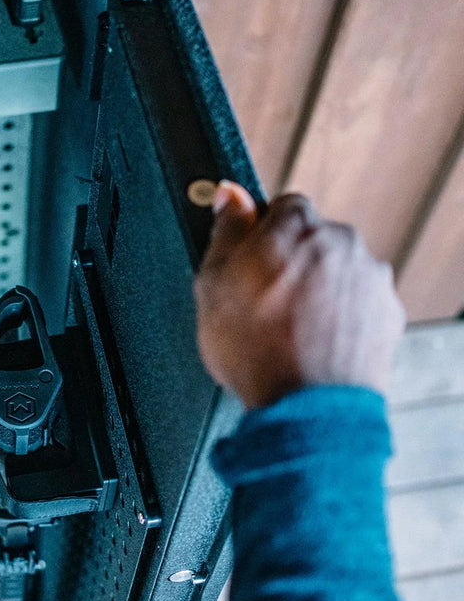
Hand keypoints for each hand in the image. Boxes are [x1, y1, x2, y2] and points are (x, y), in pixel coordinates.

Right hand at [194, 182, 404, 407]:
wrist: (306, 406)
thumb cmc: (256, 348)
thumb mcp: (213, 283)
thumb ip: (226, 231)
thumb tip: (230, 194)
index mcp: (297, 226)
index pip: (281, 206)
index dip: (260, 234)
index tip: (248, 261)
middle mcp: (342, 242)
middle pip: (313, 239)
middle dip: (292, 262)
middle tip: (264, 301)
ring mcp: (370, 278)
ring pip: (337, 272)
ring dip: (318, 290)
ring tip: (289, 330)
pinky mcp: (388, 313)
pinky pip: (358, 304)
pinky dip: (340, 317)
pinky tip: (314, 343)